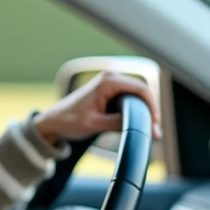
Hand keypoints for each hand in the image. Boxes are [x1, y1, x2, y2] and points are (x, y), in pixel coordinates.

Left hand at [32, 70, 162, 144]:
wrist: (55, 121)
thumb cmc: (70, 120)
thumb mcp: (95, 125)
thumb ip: (118, 123)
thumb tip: (139, 125)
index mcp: (107, 81)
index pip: (140, 89)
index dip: (152, 106)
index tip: (155, 123)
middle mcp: (111, 78)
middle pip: (142, 91)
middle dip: (150, 110)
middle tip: (155, 131)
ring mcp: (110, 84)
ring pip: (137, 95)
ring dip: (144, 111)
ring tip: (149, 130)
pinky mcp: (110, 92)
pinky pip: (129, 98)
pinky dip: (135, 111)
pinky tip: (139, 124)